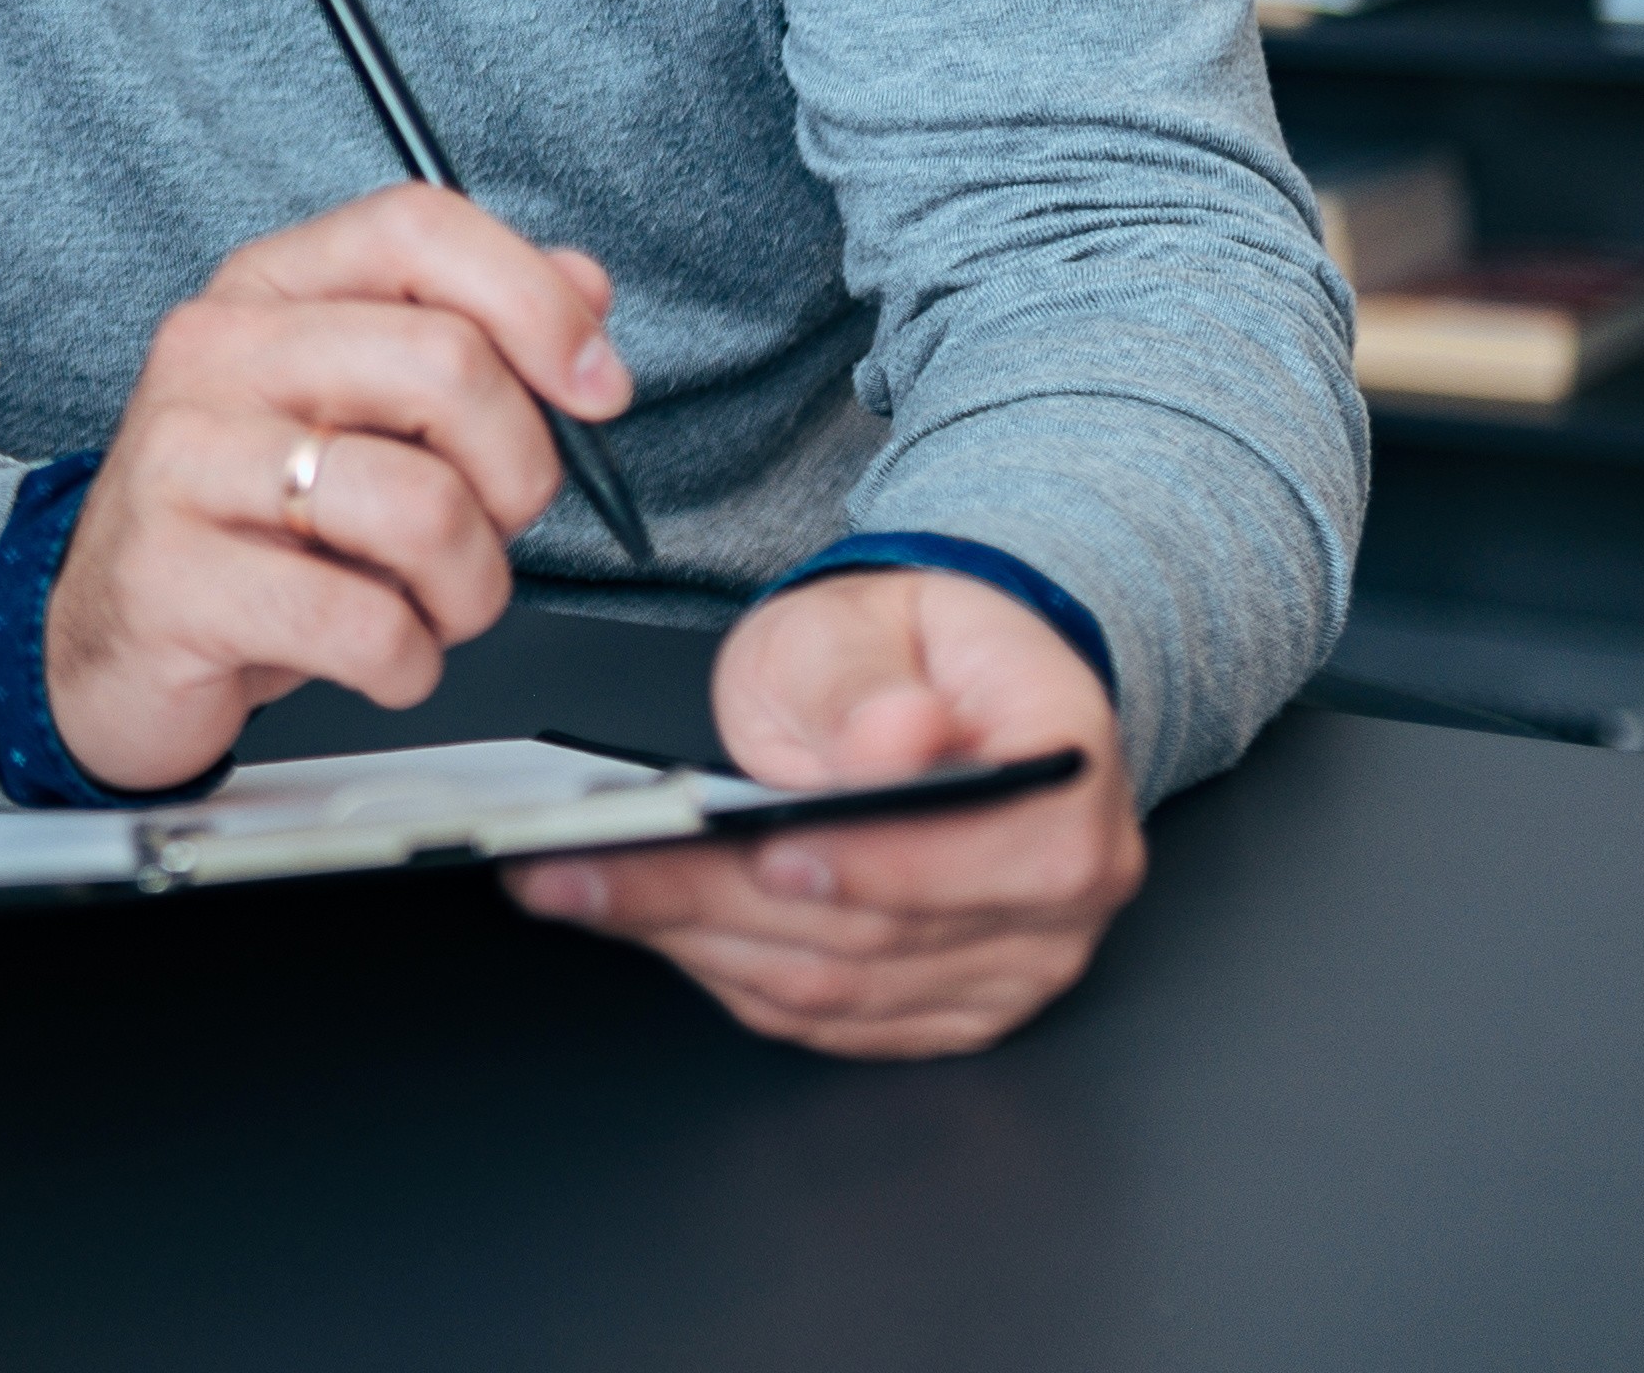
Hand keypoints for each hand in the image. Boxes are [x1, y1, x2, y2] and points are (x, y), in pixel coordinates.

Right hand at [42, 186, 628, 793]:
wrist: (101, 639)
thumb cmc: (247, 520)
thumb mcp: (354, 409)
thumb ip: (470, 333)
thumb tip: (584, 284)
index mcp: (268, 291)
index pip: (417, 229)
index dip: (535, 301)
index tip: (596, 387)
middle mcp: (217, 354)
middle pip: (447, 365)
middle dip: (519, 475)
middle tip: (490, 527)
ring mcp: (183, 463)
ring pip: (423, 507)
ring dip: (470, 589)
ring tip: (429, 604)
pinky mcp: (173, 581)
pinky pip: (362, 625)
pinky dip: (408, 663)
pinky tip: (377, 653)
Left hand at [501, 564, 1141, 1056]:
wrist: (916, 690)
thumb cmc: (897, 652)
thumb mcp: (860, 623)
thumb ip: (865, 684)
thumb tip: (897, 739)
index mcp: (1066, 772)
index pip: (1004, 853)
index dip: (881, 868)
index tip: (767, 855)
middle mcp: (1064, 887)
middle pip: (890, 933)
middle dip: (721, 900)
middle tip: (588, 863)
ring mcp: (1013, 962)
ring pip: (843, 989)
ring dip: (698, 942)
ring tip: (577, 886)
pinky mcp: (947, 1007)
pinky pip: (828, 1020)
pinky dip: (726, 973)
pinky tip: (642, 921)